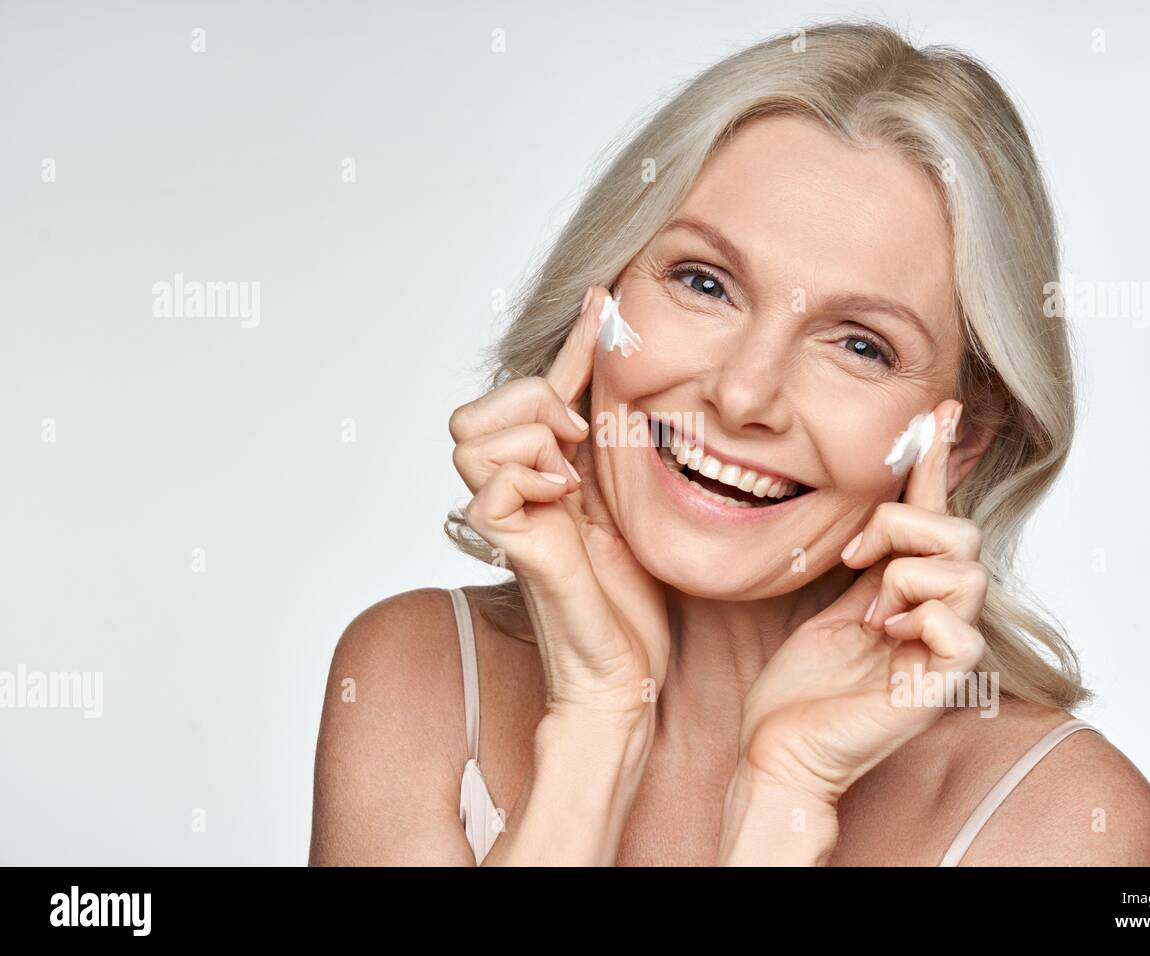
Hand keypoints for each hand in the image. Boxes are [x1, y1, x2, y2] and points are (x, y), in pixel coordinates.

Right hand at [450, 286, 669, 730]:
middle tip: (581, 437)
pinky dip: (526, 476)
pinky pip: (488, 484)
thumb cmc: (628, 598)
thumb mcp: (629, 500)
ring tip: (572, 474)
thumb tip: (627, 388)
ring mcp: (506, 515)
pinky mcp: (510, 545)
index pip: (540, 390)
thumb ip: (613, 448)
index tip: (605, 300)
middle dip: (533, 400)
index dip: (572, 342)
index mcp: (546, 472)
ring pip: (474, 435)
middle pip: (477, 408)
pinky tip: (563, 497)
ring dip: (531, 437)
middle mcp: (517, 488)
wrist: (624, 669)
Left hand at [734, 399, 987, 806]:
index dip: (938, 458)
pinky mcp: (943, 686)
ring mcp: (948, 652)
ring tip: (868, 613)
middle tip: (854, 561)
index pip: (938, 514)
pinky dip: (914, 618)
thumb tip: (873, 505)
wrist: (780, 747)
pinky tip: (881, 637)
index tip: (942, 406)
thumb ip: (866, 559)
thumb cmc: (802, 686)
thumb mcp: (832, 600)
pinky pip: (958, 626)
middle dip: (902, 529)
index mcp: (916, 595)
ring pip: (963, 569)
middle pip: (961, 532)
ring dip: (902, 577)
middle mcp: (942, 617)